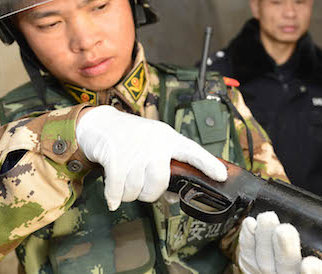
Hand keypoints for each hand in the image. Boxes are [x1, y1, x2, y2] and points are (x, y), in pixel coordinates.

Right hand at [75, 105, 226, 210]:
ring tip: (125, 180)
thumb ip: (166, 171)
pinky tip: (114, 198)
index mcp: (168, 139)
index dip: (208, 164)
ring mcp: (134, 149)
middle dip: (150, 193)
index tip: (221, 176)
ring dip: (129, 193)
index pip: (192, 151)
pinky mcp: (115, 156)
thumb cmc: (131, 139)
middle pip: (159, 182)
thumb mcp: (153, 148)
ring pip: (136, 190)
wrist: (100, 123)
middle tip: (142, 187)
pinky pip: (118, 190)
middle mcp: (155, 143)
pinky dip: (114, 197)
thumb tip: (174, 199)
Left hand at [237, 189, 321, 273]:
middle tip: (284, 230)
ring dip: (264, 238)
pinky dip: (248, 239)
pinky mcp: (251, 266)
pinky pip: (247, 255)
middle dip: (285, 249)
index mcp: (312, 272)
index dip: (314, 273)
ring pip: (264, 261)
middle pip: (287, 267)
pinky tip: (250, 224)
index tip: (311, 262)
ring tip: (268, 217)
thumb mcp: (320, 236)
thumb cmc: (303, 249)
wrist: (279, 265)